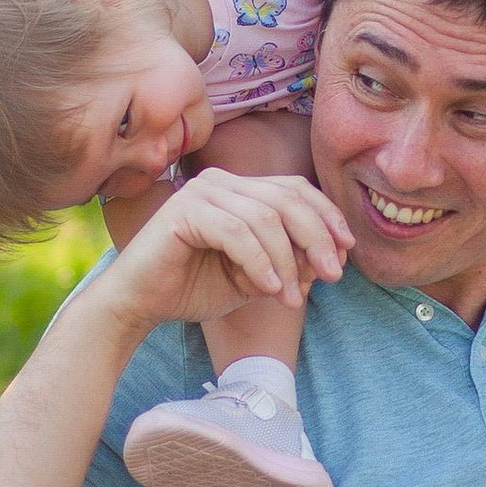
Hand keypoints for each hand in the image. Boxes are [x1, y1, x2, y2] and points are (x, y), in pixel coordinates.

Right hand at [102, 166, 349, 333]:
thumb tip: (328, 259)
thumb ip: (287, 265)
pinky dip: (260, 262)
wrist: (139, 304)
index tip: (346, 251)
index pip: (296, 191)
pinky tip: (269, 289)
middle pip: (288, 199)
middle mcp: (222, 182)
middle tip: (333, 275)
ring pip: (266, 218)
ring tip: (291, 297)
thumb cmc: (193, 288)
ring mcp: (202, 191)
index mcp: (240, 190)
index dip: (326, 217)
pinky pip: (237, 233)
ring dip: (287, 261)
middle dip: (317, 237)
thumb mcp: (254, 278)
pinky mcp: (184, 209)